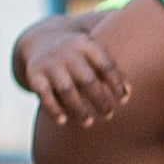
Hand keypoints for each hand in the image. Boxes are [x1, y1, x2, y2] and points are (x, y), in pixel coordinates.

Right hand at [16, 13, 127, 131]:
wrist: (40, 41)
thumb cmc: (79, 54)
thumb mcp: (94, 51)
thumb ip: (111, 68)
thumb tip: (130, 93)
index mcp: (87, 44)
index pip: (107, 66)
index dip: (117, 84)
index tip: (125, 101)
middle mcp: (67, 52)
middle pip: (88, 80)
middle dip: (100, 100)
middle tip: (109, 115)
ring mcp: (50, 63)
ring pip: (67, 90)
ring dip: (79, 109)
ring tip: (89, 122)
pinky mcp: (34, 74)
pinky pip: (44, 95)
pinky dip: (54, 109)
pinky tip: (63, 121)